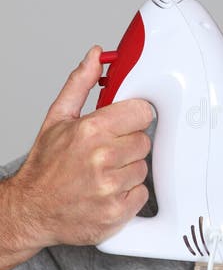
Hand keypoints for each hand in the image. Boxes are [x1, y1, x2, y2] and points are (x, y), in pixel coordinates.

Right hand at [9, 46, 152, 250]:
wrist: (32, 210)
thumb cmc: (45, 167)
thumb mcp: (58, 118)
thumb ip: (81, 84)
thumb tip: (95, 57)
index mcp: (91, 131)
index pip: (142, 111)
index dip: (133, 117)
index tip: (124, 123)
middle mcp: (102, 159)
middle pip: (145, 140)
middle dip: (128, 144)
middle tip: (107, 151)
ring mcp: (110, 188)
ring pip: (144, 167)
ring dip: (128, 169)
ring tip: (104, 172)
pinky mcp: (117, 212)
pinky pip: (142, 193)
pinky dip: (128, 193)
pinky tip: (108, 190)